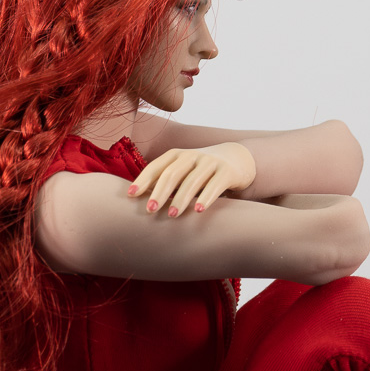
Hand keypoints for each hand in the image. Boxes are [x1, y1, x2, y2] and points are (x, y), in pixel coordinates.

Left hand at [126, 142, 255, 215]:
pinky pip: (215, 185)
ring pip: (192, 180)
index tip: (131, 195)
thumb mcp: (184, 172)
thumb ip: (167, 183)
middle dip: (159, 192)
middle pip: (172, 173)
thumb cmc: (203, 172)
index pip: (157, 167)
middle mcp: (192, 156)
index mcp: (177, 156)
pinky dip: (206, 198)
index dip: (143, 180)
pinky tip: (198, 210)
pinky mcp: (227, 171)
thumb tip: (139, 202)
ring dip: (181, 199)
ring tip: (172, 215)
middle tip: (150, 210)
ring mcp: (211, 162)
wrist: (238, 160)